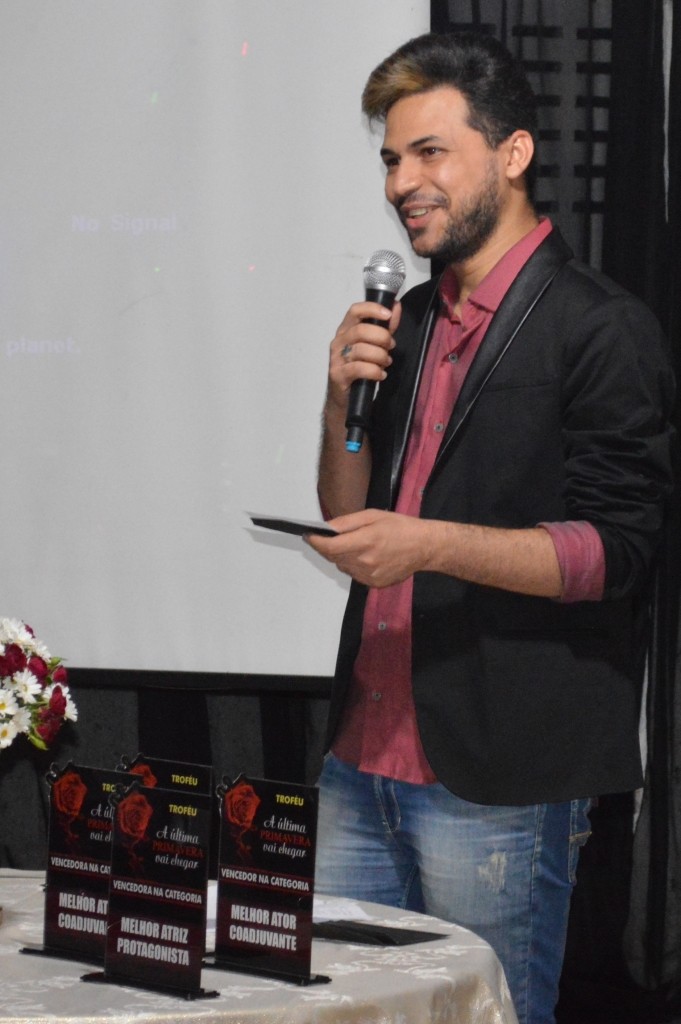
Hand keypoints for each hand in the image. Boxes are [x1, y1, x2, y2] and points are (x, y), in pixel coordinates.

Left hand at [305, 508, 431, 587]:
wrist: (424, 547)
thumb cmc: (399, 527)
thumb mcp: (373, 516)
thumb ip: (347, 523)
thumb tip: (326, 528)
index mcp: (365, 542)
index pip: (329, 547)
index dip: (315, 541)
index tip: (308, 535)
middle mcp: (365, 562)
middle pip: (333, 557)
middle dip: (327, 547)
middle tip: (327, 537)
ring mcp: (369, 576)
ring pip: (342, 566)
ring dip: (340, 556)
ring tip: (352, 545)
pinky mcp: (374, 584)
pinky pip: (353, 574)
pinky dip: (352, 564)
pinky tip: (364, 555)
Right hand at [326, 301, 401, 411]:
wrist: (344, 397)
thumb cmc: (359, 369)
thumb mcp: (373, 345)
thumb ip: (385, 327)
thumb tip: (396, 306)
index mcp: (346, 330)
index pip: (355, 310)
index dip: (372, 309)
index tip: (388, 314)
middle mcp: (339, 341)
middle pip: (361, 330)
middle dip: (382, 338)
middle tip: (391, 347)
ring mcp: (336, 358)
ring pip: (362, 350)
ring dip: (380, 356)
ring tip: (386, 363)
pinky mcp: (338, 374)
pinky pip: (359, 368)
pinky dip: (374, 371)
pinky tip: (380, 375)